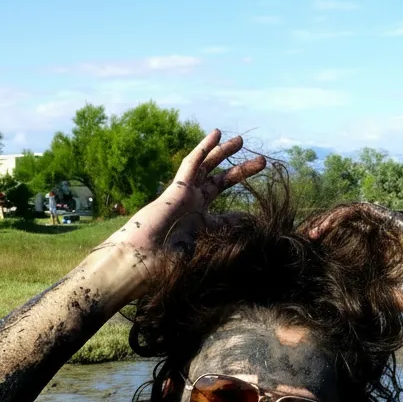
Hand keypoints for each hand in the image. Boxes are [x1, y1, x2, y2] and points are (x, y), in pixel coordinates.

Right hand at [114, 129, 264, 258]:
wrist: (141, 261)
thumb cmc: (168, 267)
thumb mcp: (204, 253)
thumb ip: (225, 242)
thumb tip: (252, 232)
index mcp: (199, 228)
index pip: (224, 219)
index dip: (240, 216)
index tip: (254, 216)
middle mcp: (193, 208)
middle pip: (220, 184)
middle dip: (240, 172)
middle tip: (261, 162)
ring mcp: (185, 196)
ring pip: (207, 168)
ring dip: (223, 153)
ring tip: (241, 140)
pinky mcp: (177, 188)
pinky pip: (192, 163)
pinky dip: (204, 147)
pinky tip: (217, 134)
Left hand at [306, 203, 402, 313]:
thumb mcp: (381, 297)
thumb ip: (360, 291)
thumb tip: (328, 298)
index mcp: (374, 254)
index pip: (342, 244)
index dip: (322, 247)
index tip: (303, 256)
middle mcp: (377, 238)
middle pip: (341, 226)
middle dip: (319, 231)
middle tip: (298, 241)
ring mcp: (385, 227)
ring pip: (348, 215)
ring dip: (326, 221)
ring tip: (309, 234)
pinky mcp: (393, 219)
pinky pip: (362, 210)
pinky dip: (342, 214)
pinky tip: (325, 227)